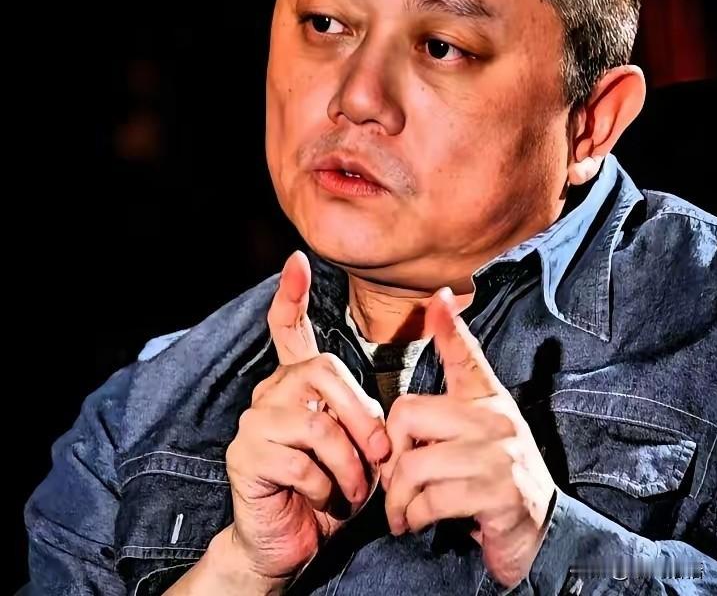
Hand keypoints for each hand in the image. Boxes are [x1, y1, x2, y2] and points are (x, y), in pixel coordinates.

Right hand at [219, 250, 390, 586]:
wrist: (291, 541)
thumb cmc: (330, 489)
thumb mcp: (357, 448)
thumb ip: (363, 419)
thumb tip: (384, 415)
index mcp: (296, 384)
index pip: (288, 329)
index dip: (292, 294)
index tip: (297, 260)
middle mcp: (270, 392)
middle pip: (323, 371)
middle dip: (362, 415)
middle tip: (380, 455)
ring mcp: (254, 422)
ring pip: (317, 423)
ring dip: (348, 464)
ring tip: (353, 489)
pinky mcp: (245, 455)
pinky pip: (301, 462)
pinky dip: (326, 487)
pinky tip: (322, 499)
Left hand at [380, 288, 555, 587]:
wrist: (542, 533)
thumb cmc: (497, 478)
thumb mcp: (479, 433)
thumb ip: (450, 404)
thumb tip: (430, 356)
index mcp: (487, 400)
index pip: (467, 356)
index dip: (451, 327)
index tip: (440, 296)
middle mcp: (495, 420)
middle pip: (408, 414)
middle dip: (389, 453)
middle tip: (393, 478)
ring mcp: (499, 456)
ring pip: (414, 464)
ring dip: (398, 497)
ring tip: (401, 509)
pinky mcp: (499, 494)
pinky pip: (433, 500)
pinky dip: (414, 516)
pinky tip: (417, 521)